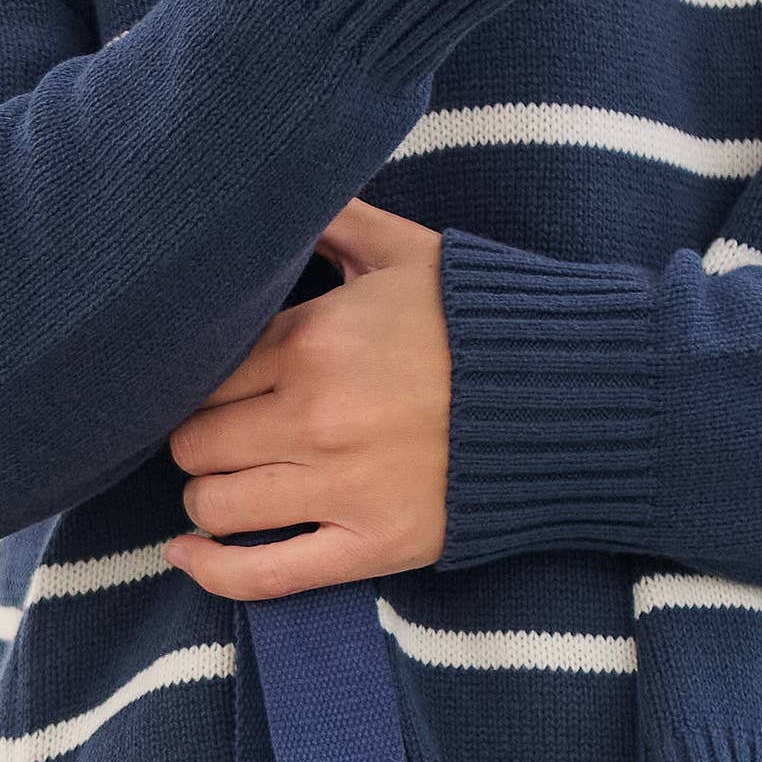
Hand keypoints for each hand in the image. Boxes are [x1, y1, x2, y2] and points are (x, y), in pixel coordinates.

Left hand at [167, 202, 450, 599]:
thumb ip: (333, 221)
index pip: (202, 374)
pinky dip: (213, 570)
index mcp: (313, 339)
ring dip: (209, 499)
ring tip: (229, 487)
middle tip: (221, 438)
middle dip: (199, 441)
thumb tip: (281, 186)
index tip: (212, 390)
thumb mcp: (406, 251)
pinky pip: (262, 575)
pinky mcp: (370, 544)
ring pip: (214, 505)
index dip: (196, 384)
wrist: (573, 398)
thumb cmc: (483, 322)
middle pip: (195, 442)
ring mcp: (340, 486)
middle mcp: (315, 414)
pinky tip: (188, 556)